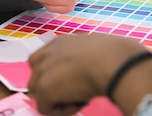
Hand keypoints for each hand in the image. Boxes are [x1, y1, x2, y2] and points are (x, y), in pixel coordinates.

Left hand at [28, 34, 151, 115]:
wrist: (114, 62)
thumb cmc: (114, 57)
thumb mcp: (94, 53)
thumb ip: (82, 60)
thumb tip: (89, 70)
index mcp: (59, 43)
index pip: (41, 61)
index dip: (54, 76)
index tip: (72, 83)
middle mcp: (46, 53)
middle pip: (36, 78)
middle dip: (54, 89)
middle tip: (77, 93)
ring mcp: (42, 70)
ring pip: (39, 94)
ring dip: (58, 100)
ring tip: (81, 97)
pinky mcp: (44, 88)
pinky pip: (45, 109)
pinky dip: (62, 111)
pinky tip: (81, 102)